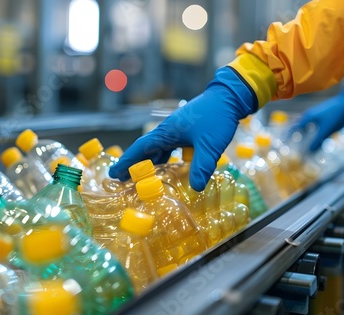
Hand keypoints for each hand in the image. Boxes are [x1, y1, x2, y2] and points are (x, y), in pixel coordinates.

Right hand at [109, 66, 255, 190]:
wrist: (229, 97)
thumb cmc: (217, 117)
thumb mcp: (210, 145)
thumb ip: (202, 166)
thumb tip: (195, 188)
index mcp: (167, 132)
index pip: (141, 148)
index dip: (127, 162)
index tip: (114, 173)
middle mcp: (168, 130)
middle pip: (145, 149)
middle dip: (134, 164)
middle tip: (124, 180)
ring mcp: (177, 129)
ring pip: (157, 148)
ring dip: (149, 161)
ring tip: (143, 176)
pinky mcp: (186, 130)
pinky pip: (169, 146)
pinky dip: (164, 157)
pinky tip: (169, 166)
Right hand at [292, 85, 343, 151]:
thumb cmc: (336, 115)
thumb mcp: (327, 130)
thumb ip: (318, 141)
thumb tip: (309, 152)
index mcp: (308, 117)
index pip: (294, 128)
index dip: (289, 135)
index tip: (284, 142)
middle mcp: (310, 115)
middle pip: (298, 125)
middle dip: (294, 134)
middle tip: (291, 143)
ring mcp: (316, 114)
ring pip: (306, 125)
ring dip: (303, 132)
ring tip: (301, 141)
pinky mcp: (323, 115)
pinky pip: (312, 124)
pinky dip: (310, 130)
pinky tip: (314, 136)